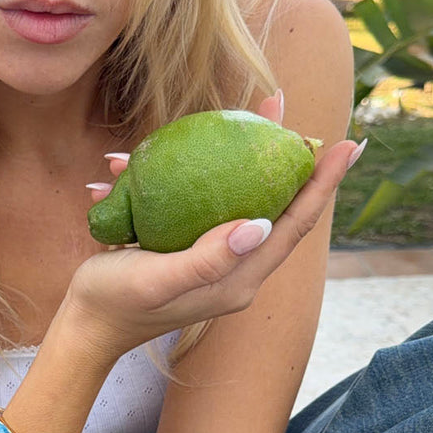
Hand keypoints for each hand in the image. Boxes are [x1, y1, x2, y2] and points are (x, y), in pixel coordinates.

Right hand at [67, 91, 359, 360]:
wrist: (84, 326)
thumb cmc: (117, 304)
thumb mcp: (158, 280)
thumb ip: (208, 258)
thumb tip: (261, 225)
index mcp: (239, 279)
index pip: (293, 226)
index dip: (322, 185)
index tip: (348, 143)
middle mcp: (234, 268)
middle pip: (273, 205)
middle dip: (283, 155)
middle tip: (281, 106)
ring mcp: (212, 258)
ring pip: (236, 197)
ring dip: (228, 156)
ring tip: (228, 112)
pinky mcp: (186, 248)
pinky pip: (195, 203)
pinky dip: (175, 176)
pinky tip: (136, 159)